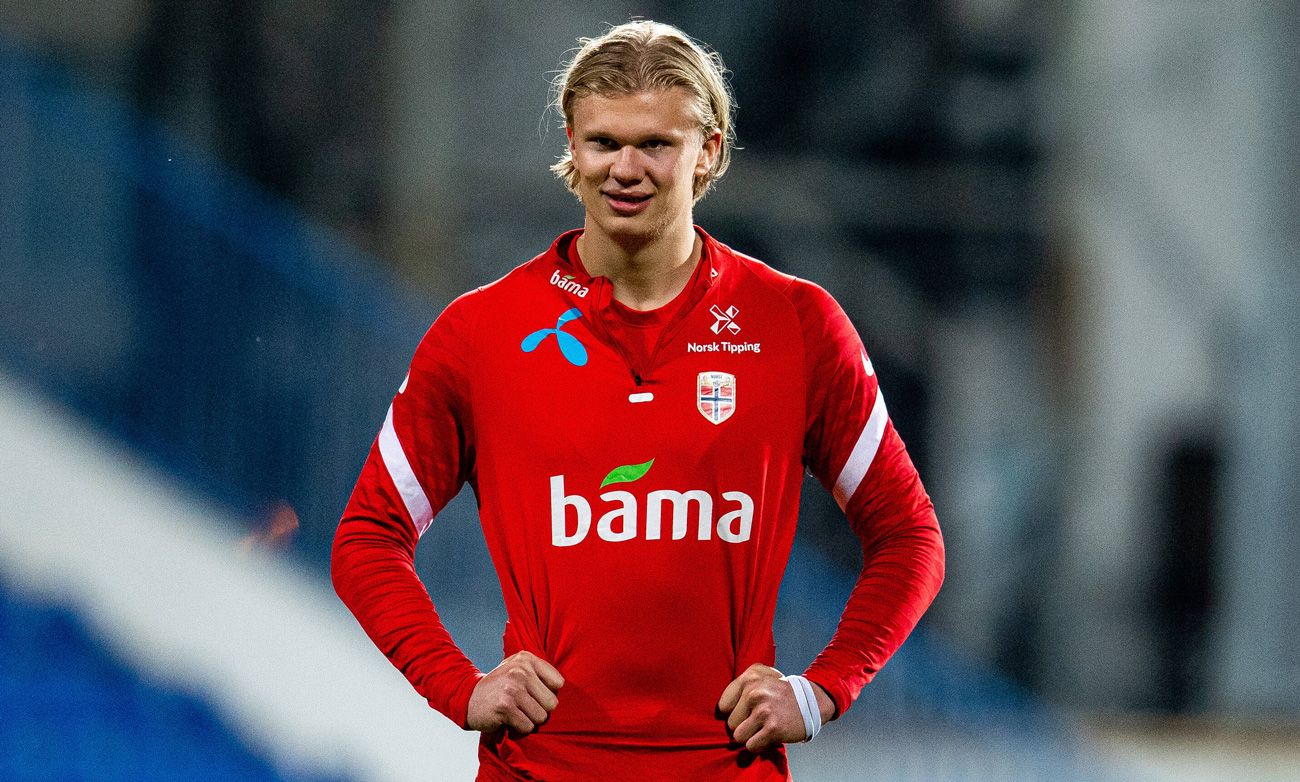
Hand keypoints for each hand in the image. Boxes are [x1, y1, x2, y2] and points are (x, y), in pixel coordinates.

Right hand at [466, 651, 563, 734]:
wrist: (467, 698)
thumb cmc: (500, 686)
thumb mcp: (518, 668)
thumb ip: (541, 672)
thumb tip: (564, 688)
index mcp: (526, 659)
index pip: (558, 683)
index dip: (548, 694)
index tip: (534, 694)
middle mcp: (520, 671)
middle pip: (552, 703)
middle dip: (540, 710)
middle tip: (524, 706)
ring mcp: (512, 688)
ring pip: (541, 717)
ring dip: (529, 720)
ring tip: (516, 711)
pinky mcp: (504, 707)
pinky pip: (527, 726)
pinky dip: (519, 728)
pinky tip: (508, 719)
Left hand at [717, 664, 832, 751]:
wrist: (812, 701)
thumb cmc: (781, 692)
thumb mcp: (761, 677)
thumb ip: (739, 687)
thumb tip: (721, 710)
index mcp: (749, 678)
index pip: (723, 706)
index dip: (734, 713)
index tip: (747, 711)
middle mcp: (755, 692)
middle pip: (731, 723)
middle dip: (744, 726)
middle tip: (760, 720)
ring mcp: (764, 710)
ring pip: (738, 737)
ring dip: (750, 737)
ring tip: (763, 728)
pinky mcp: (773, 728)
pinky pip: (751, 746)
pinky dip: (759, 745)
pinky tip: (769, 735)